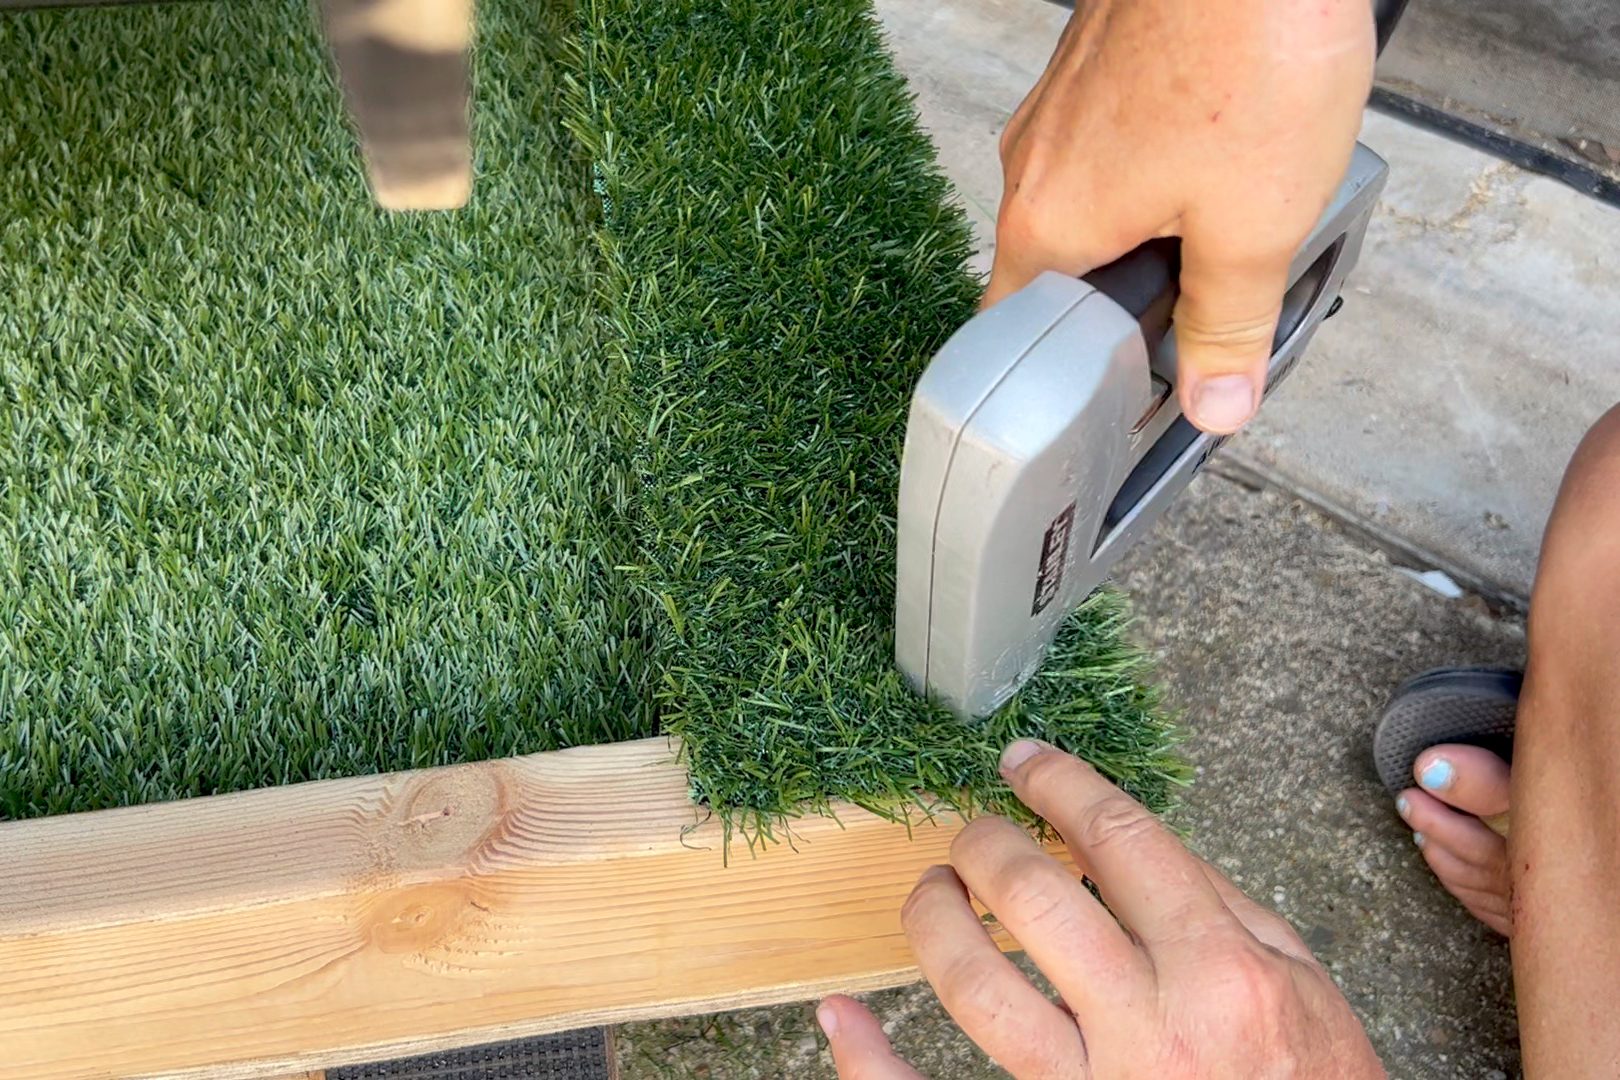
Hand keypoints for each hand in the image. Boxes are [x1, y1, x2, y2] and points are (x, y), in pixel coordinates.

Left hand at [818, 741, 1383, 1078]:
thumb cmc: (1313, 1078)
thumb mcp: (1298, 974)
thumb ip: (1213, 898)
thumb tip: (1117, 836)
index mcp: (1221, 969)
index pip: (1118, 838)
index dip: (1058, 783)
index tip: (1024, 761)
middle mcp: (1154, 1027)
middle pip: (1033, 895)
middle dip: (987, 841)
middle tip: (977, 831)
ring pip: (978, 986)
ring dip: (936, 919)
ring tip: (937, 891)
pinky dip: (872, 1063)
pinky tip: (842, 1016)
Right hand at [986, 0, 1373, 433]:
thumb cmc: (1245, 48)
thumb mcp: (1255, 226)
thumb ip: (1228, 330)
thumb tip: (1215, 403)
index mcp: (1048, 223)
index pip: (1018, 340)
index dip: (1074, 375)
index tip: (1122, 386)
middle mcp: (1033, 164)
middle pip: (1069, 270)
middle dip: (1139, 291)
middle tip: (1217, 286)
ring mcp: (1059, 105)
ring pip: (1098, 200)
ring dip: (1160, 217)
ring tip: (1241, 189)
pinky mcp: (1095, 62)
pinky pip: (1118, 140)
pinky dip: (1168, 155)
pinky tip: (1234, 132)